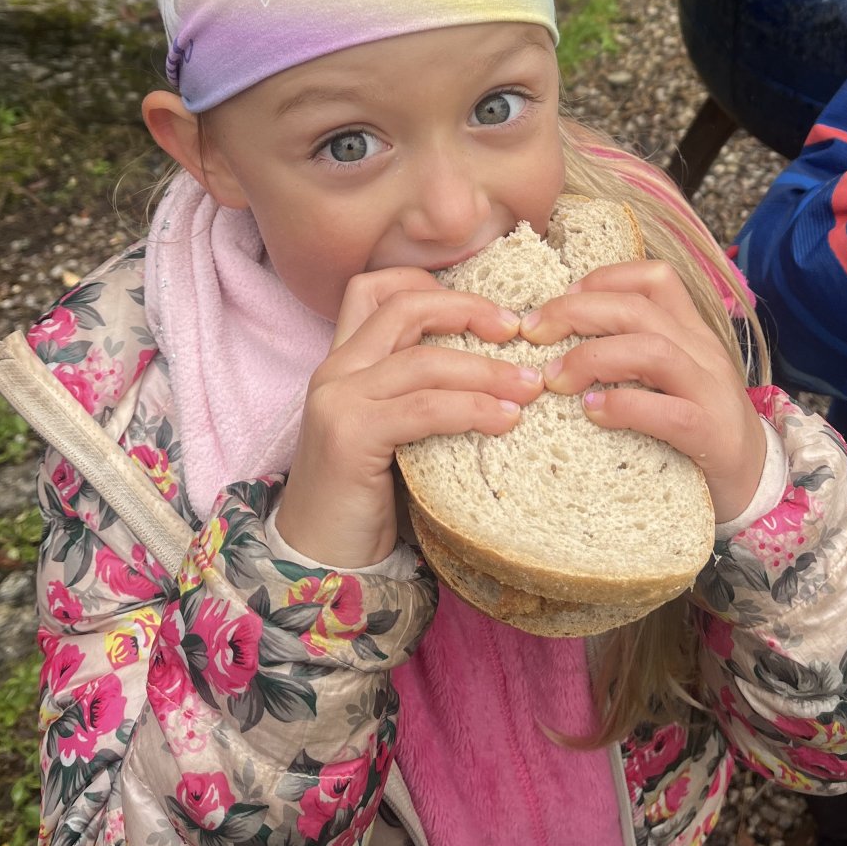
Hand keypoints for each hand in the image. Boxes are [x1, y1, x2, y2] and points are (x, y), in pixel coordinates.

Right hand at [275, 270, 537, 568]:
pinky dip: (472, 408)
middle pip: (403, 306)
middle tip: (515, 330)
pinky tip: (504, 421)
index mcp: (342, 361)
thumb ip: (420, 392)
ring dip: (486, 370)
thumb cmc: (367, 495)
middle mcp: (334, 370)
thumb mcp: (392, 429)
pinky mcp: (349, 436)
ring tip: (527, 388)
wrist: (319, 559)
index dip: (431, 286)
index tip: (486, 311)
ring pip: (423, 359)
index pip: (376, 288)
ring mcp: (337, 400)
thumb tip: (500, 367)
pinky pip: (424, 408)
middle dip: (467, 309)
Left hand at [521, 262, 766, 524]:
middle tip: (533, 332)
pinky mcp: (710, 434)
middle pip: (638, 308)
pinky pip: (666, 410)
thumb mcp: (669, 379)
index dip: (603, 278)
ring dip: (592, 356)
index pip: (655, 279)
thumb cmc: (695, 428)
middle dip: (576, 312)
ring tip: (555, 377)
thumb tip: (560, 337)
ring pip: (652, 349)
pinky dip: (622, 406)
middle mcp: (702, 352)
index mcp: (691, 332)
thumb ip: (632, 354)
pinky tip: (592, 412)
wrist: (755, 485)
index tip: (560, 298)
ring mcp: (709, 391)